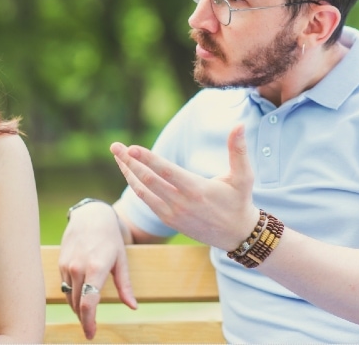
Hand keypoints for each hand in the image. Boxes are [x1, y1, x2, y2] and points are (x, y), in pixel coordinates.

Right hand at [58, 202, 136, 339]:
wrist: (90, 216)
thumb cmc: (110, 238)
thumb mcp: (121, 260)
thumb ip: (125, 285)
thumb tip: (133, 306)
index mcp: (96, 268)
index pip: (88, 303)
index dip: (89, 322)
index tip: (91, 334)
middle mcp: (78, 268)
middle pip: (77, 304)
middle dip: (84, 319)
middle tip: (90, 329)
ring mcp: (67, 266)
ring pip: (69, 297)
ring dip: (77, 309)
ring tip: (86, 316)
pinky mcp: (61, 264)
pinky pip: (64, 287)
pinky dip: (72, 296)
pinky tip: (79, 298)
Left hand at [110, 124, 257, 250]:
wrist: (237, 235)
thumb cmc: (240, 202)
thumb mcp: (243, 177)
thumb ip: (238, 150)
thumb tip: (240, 125)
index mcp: (197, 190)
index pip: (166, 172)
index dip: (148, 160)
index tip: (131, 148)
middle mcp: (181, 203)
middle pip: (148, 180)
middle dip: (129, 162)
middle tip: (115, 146)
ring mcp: (172, 213)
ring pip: (143, 191)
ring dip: (128, 173)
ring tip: (117, 155)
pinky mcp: (168, 220)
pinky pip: (146, 200)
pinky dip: (135, 185)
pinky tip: (128, 172)